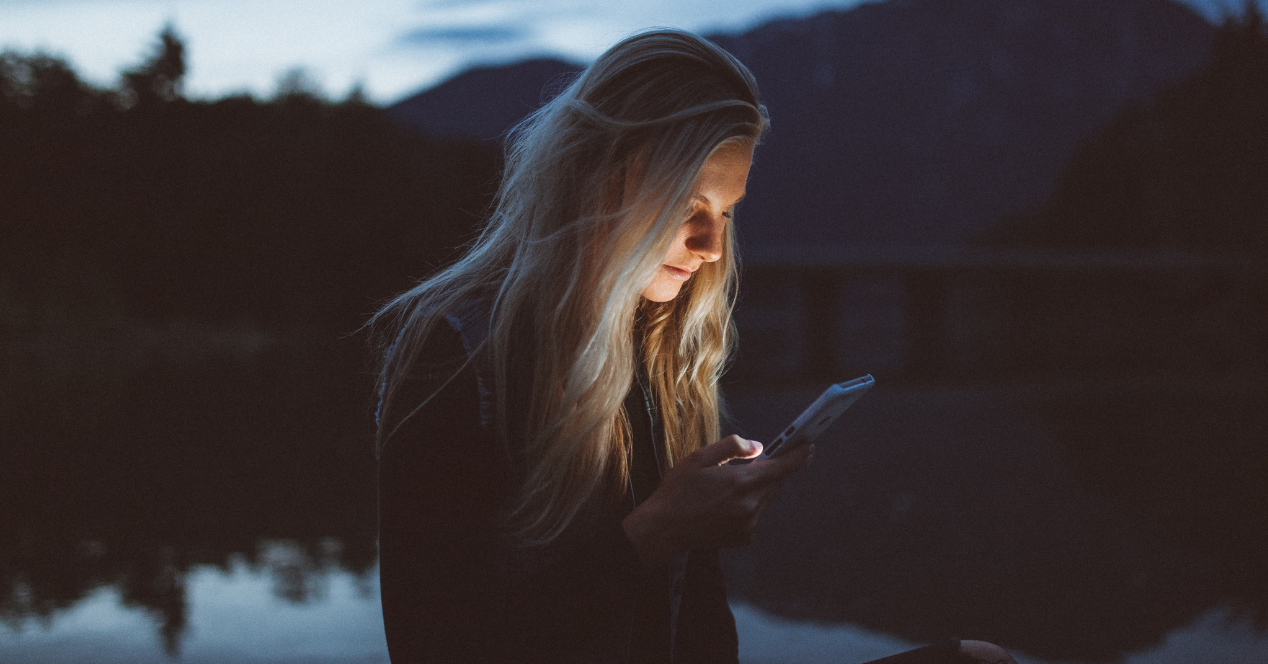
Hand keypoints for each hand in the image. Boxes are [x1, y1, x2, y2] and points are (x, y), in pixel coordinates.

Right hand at [620, 434, 811, 566]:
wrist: (665, 528)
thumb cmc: (679, 489)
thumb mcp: (700, 457)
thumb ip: (733, 448)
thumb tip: (759, 448)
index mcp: (741, 482)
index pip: (781, 467)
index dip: (798, 456)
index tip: (809, 446)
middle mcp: (750, 505)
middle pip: (776, 483)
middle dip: (777, 470)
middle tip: (772, 458)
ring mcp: (749, 524)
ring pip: (766, 499)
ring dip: (760, 487)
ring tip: (735, 483)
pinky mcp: (744, 537)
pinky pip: (756, 514)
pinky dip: (750, 505)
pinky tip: (726, 503)